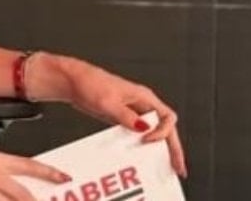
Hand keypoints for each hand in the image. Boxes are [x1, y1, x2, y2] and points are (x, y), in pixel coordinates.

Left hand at [32, 54, 187, 177]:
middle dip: (173, 148)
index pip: (167, 118)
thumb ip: (126, 116)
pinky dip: (142, 146)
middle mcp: (142, 104)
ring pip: (153, 132)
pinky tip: (140, 157)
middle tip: (177, 167)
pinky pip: (138, 134)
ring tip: (164, 167)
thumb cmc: (90, 83)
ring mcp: (133, 111)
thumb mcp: (108, 102)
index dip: (162, 132)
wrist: (73, 82)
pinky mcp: (123, 118)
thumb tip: (144, 128)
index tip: (147, 140)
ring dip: (159, 149)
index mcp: (144, 96)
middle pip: (165, 128)